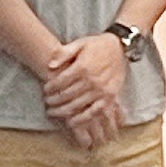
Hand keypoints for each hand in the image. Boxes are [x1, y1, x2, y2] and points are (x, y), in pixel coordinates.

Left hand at [42, 31, 129, 145]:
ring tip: (53, 112)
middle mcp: (91, 80)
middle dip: (53, 100)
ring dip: (62, 111)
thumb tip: (50, 65)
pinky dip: (81, 119)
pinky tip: (71, 122)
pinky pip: (93, 112)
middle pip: (66, 95)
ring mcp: (101, 91)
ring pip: (77, 105)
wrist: (120, 48)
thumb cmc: (97, 45)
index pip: (60, 82)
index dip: (50, 88)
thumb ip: (63, 53)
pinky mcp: (109, 97)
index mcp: (82, 67)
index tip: (45, 90)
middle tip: (47, 102)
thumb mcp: (79, 44)